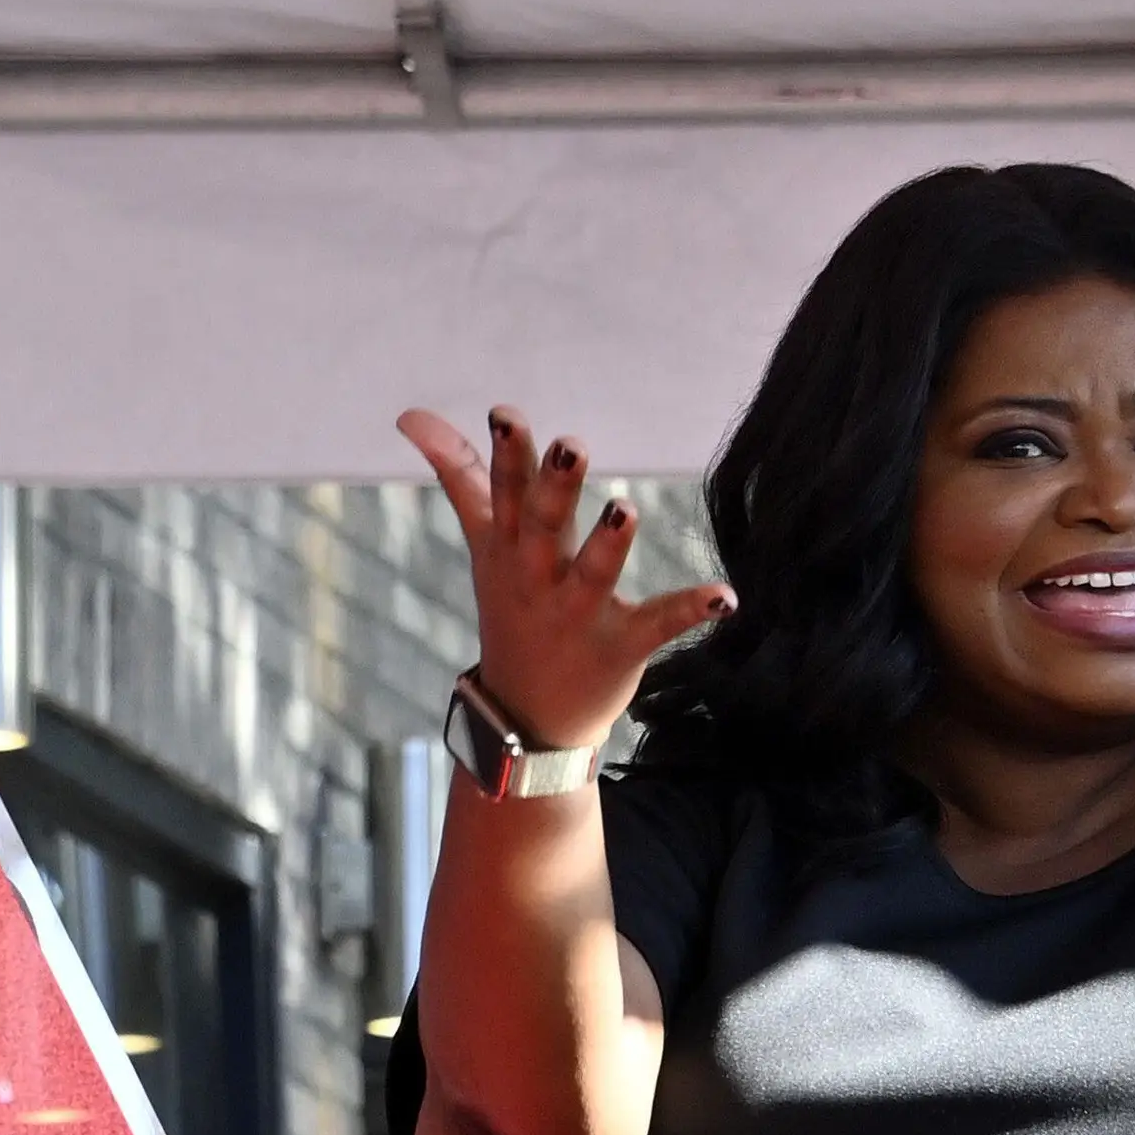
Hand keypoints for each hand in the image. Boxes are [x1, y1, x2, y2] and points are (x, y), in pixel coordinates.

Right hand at [401, 406, 735, 754]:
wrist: (524, 718)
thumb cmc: (511, 608)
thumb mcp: (484, 543)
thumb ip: (460, 476)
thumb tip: (409, 415)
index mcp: (510, 547)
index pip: (505, 494)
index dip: (507, 455)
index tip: (506, 416)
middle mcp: (539, 578)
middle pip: (545, 526)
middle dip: (555, 487)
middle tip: (570, 445)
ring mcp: (577, 614)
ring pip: (593, 574)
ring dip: (609, 544)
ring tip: (625, 509)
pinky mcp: (619, 646)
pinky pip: (658, 625)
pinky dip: (690, 611)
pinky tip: (725, 597)